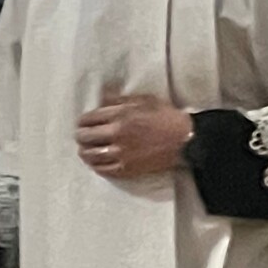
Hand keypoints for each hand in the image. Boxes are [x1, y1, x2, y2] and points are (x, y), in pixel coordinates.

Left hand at [74, 90, 193, 178]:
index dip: (82, 121)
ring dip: (85, 153)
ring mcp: (122, 153)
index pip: (88, 119)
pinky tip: (96, 164)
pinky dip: (96, 167)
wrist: (186, 139)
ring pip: (91, 155)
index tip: (83, 123)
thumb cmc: (166, 117)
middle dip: (81, 137)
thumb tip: (102, 98)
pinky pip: (104, 170)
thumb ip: (120, 100)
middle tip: (81, 137)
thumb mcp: (144, 100)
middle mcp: (117, 134)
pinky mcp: (128, 168)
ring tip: (84, 152)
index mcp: (120, 115)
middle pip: (85, 137)